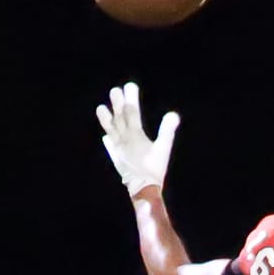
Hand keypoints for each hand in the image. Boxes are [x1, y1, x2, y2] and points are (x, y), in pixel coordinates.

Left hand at [95, 81, 178, 197]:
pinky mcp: (117, 159)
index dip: (130, 98)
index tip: (129, 86)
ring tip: (100, 108)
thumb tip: (173, 114)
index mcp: (135, 135)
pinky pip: (110, 147)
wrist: (142, 188)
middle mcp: (124, 140)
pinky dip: (108, 140)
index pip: (132, 112)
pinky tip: (105, 138)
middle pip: (119, 118)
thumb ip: (167, 131)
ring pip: (111, 131)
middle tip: (114, 90)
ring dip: (106, 119)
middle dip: (117, 104)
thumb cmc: (154, 168)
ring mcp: (118, 150)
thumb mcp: (164, 148)